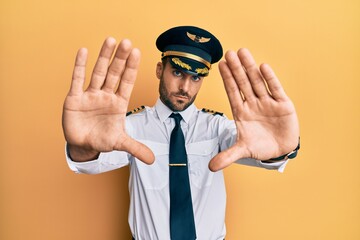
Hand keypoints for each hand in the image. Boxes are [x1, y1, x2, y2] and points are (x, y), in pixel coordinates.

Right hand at [62, 37, 153, 163]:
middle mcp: (105, 95)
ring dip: (103, 57)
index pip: (127, 82)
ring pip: (98, 72)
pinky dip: (80, 66)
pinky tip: (84, 51)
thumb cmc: (102, 140)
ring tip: (110, 40)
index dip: (132, 68)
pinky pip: (77, 80)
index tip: (138, 52)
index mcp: (118, 103)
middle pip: (114, 73)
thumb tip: (153, 160)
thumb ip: (136, 148)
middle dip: (121, 59)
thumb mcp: (120, 143)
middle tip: (127, 42)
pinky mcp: (75, 98)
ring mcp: (90, 95)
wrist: (83, 145)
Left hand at [209, 48, 298, 170]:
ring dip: (250, 68)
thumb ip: (228, 156)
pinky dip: (269, 79)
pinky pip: (275, 89)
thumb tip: (210, 167)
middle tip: (229, 53)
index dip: (227, 78)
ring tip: (243, 52)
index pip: (232, 92)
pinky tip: (263, 67)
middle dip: (236, 69)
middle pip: (243, 83)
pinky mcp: (282, 104)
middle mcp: (253, 104)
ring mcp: (267, 103)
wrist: (280, 150)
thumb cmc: (260, 146)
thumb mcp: (243, 150)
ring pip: (257, 82)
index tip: (220, 64)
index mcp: (241, 112)